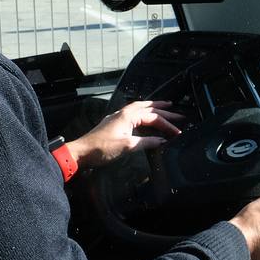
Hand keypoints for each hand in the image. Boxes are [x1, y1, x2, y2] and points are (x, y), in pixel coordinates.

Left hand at [67, 100, 183, 169]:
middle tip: (178, 114)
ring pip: (139, 108)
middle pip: (148, 108)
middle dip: (164, 111)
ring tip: (164, 107)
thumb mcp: (128, 146)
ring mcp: (118, 117)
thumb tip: (162, 141)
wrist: (82, 152)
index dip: (167, 125)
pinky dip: (143, 112)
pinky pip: (133, 113)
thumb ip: (147, 142)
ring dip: (153, 107)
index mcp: (128, 116)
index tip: (178, 132)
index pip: (153, 118)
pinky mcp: (114, 123)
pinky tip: (145, 116)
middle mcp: (124, 113)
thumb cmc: (102, 148)